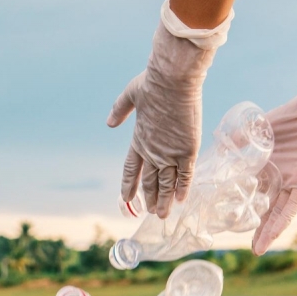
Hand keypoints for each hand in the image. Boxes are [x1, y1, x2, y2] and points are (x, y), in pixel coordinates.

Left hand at [107, 19, 219, 218]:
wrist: (172, 80)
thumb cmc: (153, 83)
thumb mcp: (130, 95)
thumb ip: (119, 110)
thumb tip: (109, 123)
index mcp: (138, 140)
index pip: (131, 170)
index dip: (129, 186)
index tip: (125, 199)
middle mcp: (153, 151)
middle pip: (150, 181)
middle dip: (150, 198)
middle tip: (150, 212)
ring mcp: (170, 153)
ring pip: (167, 184)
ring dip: (165, 200)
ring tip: (163, 215)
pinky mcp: (187, 150)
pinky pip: (186, 175)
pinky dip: (183, 188)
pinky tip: (182, 200)